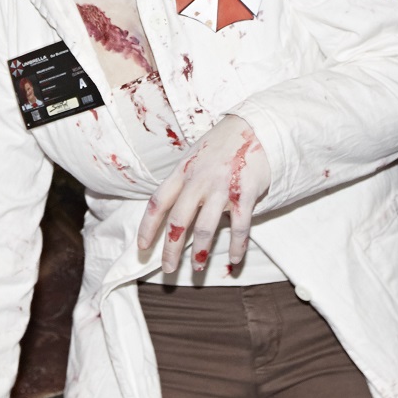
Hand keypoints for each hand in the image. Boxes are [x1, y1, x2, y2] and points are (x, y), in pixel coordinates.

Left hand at [137, 114, 268, 273]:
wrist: (255, 127)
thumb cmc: (221, 145)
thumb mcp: (194, 158)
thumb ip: (184, 182)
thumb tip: (173, 210)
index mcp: (182, 171)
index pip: (157, 202)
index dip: (148, 227)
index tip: (142, 248)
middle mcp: (198, 181)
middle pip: (178, 220)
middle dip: (171, 249)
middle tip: (168, 270)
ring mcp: (222, 187)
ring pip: (206, 227)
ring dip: (201, 252)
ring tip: (197, 269)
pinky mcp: (245, 193)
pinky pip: (240, 226)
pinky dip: (237, 246)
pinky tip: (234, 261)